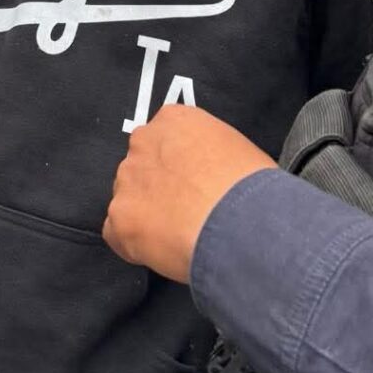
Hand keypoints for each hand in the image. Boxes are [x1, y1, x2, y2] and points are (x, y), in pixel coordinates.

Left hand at [102, 106, 275, 283]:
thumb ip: (210, 155)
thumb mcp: (237, 151)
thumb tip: (208, 178)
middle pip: (141, 167)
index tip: (193, 185)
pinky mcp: (119, 218)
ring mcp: (126, 179)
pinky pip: (120, 235)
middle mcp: (143, 142)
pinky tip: (167, 252)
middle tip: (185, 212)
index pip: (164, 139)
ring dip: (147, 217)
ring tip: (180, 236)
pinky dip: (136, 246)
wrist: (242, 223)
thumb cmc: (253, 188)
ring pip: (129, 200)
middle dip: (157, 189)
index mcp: (174, 120)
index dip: (178, 167)